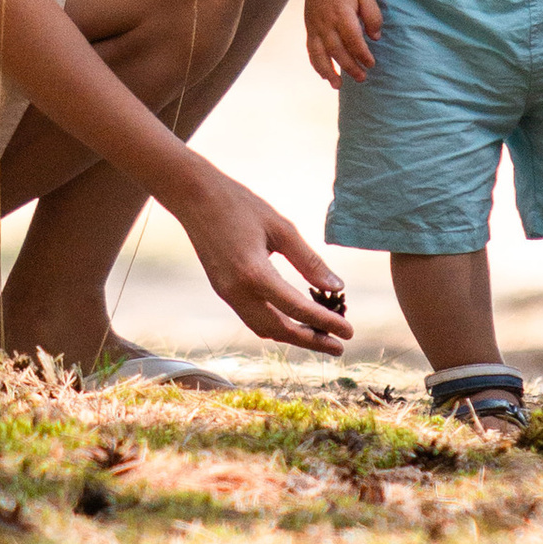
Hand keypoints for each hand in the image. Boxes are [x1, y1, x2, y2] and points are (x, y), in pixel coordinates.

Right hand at [179, 169, 352, 353]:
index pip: (298, 309)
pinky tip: (293, 319)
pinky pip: (251, 318)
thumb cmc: (240, 205)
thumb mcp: (282, 228)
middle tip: (339, 347)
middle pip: (279, 330)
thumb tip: (337, 287)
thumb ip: (309, 261)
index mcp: (255, 274)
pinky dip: (275, 324)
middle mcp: (238, 292)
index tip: (348, 332)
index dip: (326, 323)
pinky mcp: (223, 290)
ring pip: (263, 329)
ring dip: (292, 336)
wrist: (194, 197)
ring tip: (320, 336)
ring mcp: (227, 294)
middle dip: (311, 341)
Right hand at [302, 0, 382, 86]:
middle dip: (349, 66)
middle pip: (337, 50)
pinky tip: (324, 75)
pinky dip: (316, 64)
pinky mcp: (309, 28)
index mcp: (342, 12)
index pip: (352, 38)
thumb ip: (372, 15)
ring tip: (338, 85)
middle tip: (362, 78)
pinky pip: (311, 50)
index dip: (362, 53)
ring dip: (328, 71)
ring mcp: (315, 26)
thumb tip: (375, 37)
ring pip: (320, 53)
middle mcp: (326, 22)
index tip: (371, 63)